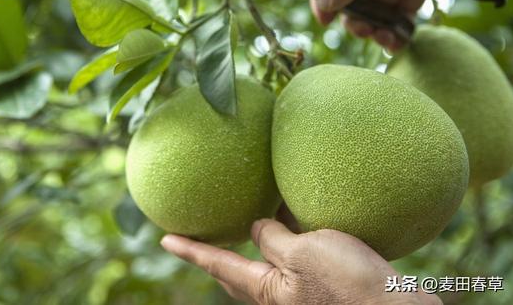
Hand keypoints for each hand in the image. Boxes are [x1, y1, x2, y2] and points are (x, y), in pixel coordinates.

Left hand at [161, 219, 440, 304]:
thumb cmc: (348, 285)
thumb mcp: (303, 253)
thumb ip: (273, 239)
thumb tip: (256, 227)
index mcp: (267, 289)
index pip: (218, 263)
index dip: (190, 249)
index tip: (165, 239)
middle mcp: (280, 294)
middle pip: (237, 273)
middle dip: (217, 255)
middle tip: (199, 238)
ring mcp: (302, 291)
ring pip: (267, 264)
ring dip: (253, 243)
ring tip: (249, 219)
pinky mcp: (325, 284)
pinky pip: (296, 259)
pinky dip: (286, 239)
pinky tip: (298, 220)